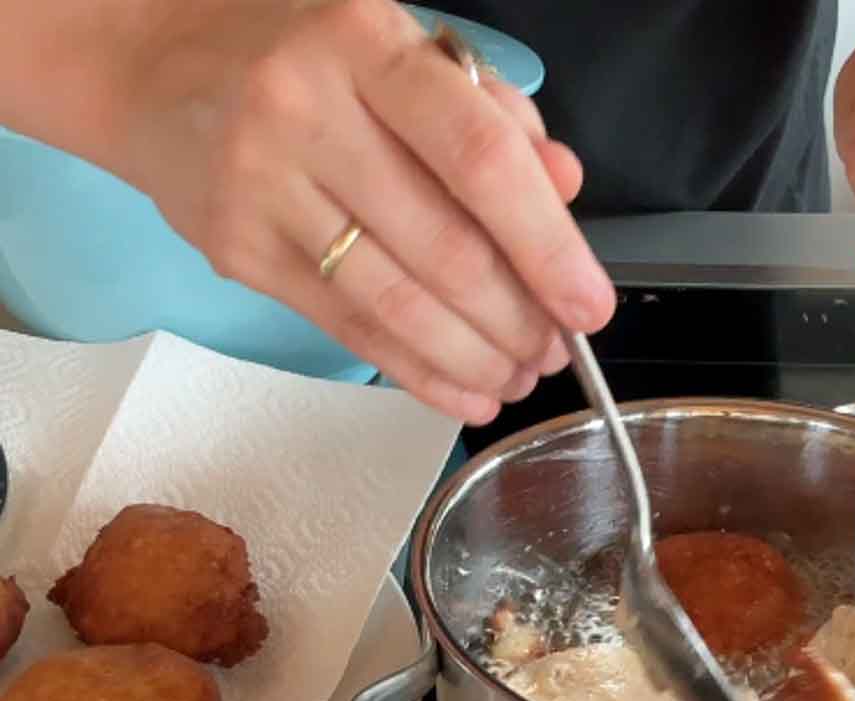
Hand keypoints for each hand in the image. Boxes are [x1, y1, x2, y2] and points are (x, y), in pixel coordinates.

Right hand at [114, 0, 614, 422]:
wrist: (157, 69)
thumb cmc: (304, 57)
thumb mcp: (402, 54)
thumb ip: (491, 118)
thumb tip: (565, 192)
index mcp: (367, 45)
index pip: (479, 159)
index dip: (546, 246)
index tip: (589, 307)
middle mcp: (307, 111)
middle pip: (444, 247)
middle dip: (518, 320)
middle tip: (555, 353)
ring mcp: (263, 186)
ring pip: (397, 304)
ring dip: (475, 358)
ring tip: (518, 378)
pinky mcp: (239, 252)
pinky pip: (350, 330)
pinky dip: (418, 374)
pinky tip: (465, 393)